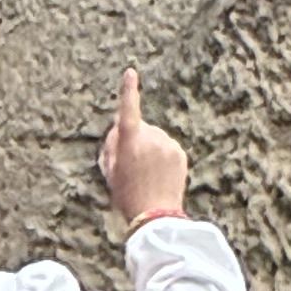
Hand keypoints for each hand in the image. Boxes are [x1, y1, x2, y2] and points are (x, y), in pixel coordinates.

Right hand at [100, 67, 189, 228]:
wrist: (155, 216)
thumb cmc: (128, 197)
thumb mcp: (110, 172)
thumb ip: (112, 146)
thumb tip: (118, 130)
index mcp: (130, 141)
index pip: (128, 109)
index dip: (128, 91)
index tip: (131, 74)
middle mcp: (151, 138)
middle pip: (140, 129)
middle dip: (135, 140)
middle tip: (132, 167)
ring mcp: (168, 144)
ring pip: (155, 138)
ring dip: (150, 149)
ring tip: (147, 175)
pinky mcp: (180, 153)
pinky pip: (167, 148)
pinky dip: (163, 157)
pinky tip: (159, 176)